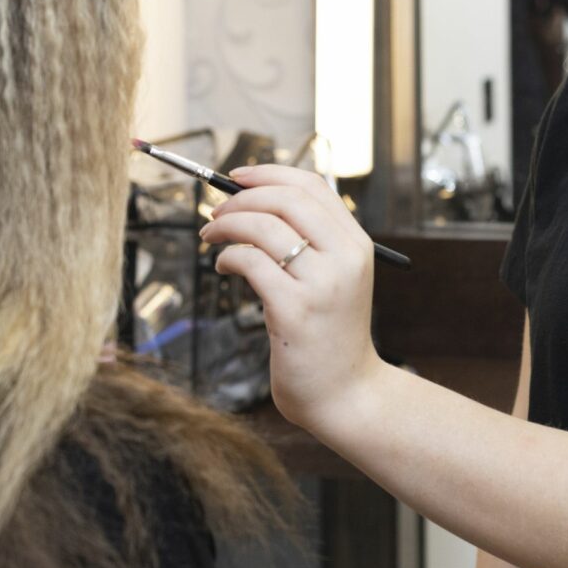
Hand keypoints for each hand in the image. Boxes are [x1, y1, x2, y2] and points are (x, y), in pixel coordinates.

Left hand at [199, 164, 384, 435]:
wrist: (345, 395)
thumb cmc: (330, 336)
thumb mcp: (334, 280)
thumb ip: (311, 243)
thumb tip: (255, 202)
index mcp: (356, 244)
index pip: (312, 186)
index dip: (269, 173)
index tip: (235, 176)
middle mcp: (345, 257)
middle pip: (286, 199)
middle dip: (241, 198)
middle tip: (215, 211)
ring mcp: (322, 283)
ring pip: (264, 227)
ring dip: (226, 225)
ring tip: (210, 237)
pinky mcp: (294, 309)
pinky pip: (250, 263)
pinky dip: (228, 257)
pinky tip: (223, 267)